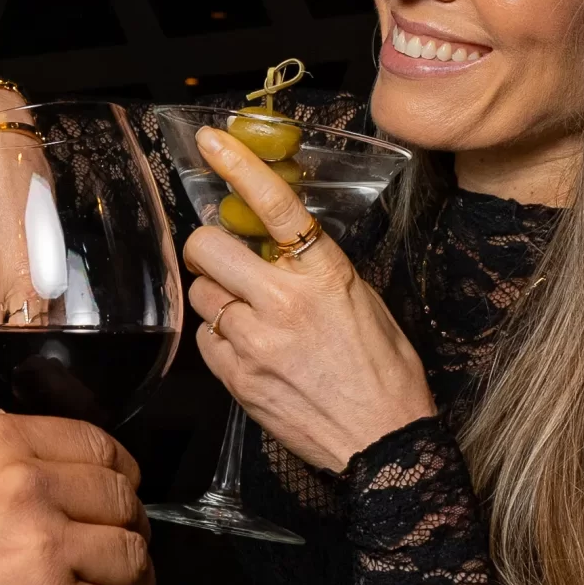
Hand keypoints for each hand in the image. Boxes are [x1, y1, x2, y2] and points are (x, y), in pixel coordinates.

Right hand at [0, 414, 152, 584]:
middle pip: (122, 499)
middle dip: (126, 524)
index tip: (120, 489)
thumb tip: (69, 469)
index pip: (99, 444)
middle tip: (113, 544)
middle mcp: (26, 488)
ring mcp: (44, 550)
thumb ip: (7, 460)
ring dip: (127, 575)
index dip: (120, 472)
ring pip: (131, 555)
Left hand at [182, 127, 434, 472]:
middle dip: (209, 247)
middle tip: (225, 258)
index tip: (211, 140)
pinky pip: (205, 339)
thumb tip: (278, 245)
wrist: (382, 444)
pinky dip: (219, 337)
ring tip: (246, 311)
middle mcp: (283, 304)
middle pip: (207, 248)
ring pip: (199, 294)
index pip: (275, 207)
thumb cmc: (384, 372)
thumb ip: (316, 269)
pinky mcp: (236, 379)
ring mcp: (254, 343)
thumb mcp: (363, 302)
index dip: (238, 166)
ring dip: (214, 294)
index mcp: (325, 275)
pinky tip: (248, 348)